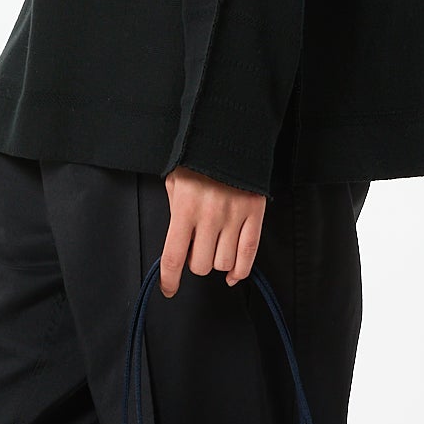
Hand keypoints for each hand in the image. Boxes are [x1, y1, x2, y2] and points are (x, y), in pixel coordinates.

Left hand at [161, 168, 265, 292]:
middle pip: (201, 265)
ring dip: (216, 262)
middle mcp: (209, 217)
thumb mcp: (174, 182)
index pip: (173, 257)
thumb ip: (176, 213)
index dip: (169, 280)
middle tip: (195, 249)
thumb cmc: (196, 159)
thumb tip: (181, 245)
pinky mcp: (254, 215)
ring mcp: (235, 217)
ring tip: (213, 248)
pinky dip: (240, 271)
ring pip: (224, 263)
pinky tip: (232, 275)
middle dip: (195, 263)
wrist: (228, 134)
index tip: (168, 289)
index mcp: (184, 209)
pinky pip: (249, 254)